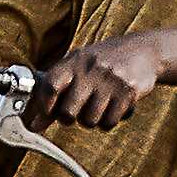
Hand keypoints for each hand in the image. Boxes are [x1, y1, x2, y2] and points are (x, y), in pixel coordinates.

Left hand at [38, 33, 169, 128]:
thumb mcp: (77, 68)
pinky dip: (108, 121)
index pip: (50, 86)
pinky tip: (113, 107)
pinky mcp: (128, 93)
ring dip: (91, 120)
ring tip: (97, 105)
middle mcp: (90, 71)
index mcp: (74, 62)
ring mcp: (110, 82)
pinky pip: (109, 122)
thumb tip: (32, 125)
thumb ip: (54, 94)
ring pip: (89, 121)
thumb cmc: (102, 62)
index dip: (45, 106)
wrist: (143, 51)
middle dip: (69, 118)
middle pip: (68, 113)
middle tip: (75, 112)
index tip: (49, 112)